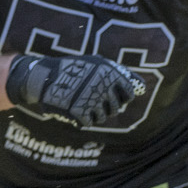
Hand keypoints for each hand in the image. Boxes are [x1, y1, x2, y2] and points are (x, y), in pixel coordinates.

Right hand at [6, 52, 144, 130]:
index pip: (129, 93)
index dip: (122, 96)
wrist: (45, 77)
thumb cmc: (74, 69)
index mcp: (110, 73)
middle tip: (93, 99)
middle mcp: (103, 86)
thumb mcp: (98, 64)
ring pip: (103, 117)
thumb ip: (121, 75)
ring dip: (94, 113)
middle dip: (107, 106)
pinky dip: (82, 119)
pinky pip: (89, 123)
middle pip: (116, 108)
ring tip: (83, 103)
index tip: (113, 96)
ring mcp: (91, 100)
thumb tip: (142, 88)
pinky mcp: (79, 112)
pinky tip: (75, 110)